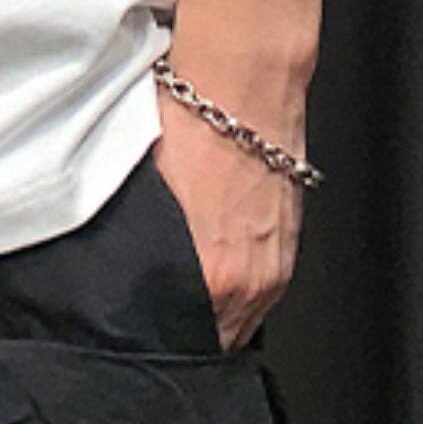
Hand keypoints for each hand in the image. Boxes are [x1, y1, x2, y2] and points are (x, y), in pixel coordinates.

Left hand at [151, 77, 306, 353]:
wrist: (242, 82)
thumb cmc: (191, 125)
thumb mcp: (147, 197)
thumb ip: (146, 251)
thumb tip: (131, 273)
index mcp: (214, 276)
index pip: (188, 341)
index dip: (163, 336)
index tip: (144, 330)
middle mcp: (253, 280)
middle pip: (219, 337)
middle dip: (191, 329)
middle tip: (161, 312)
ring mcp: (278, 262)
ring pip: (245, 315)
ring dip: (219, 310)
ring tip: (189, 288)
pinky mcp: (292, 240)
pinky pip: (265, 287)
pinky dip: (243, 284)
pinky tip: (219, 262)